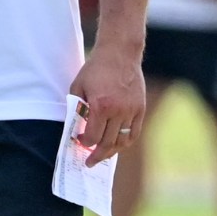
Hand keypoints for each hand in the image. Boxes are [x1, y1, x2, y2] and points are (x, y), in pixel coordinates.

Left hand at [69, 45, 146, 168]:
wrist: (120, 53)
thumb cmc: (96, 68)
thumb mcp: (79, 86)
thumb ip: (77, 109)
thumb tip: (76, 129)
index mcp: (100, 106)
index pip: (92, 136)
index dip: (84, 143)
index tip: (79, 143)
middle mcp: (118, 111)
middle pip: (107, 143)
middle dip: (96, 155)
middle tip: (89, 162)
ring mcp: (131, 110)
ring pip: (122, 141)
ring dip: (111, 151)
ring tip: (103, 156)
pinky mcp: (140, 108)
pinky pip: (134, 132)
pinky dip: (125, 142)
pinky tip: (118, 145)